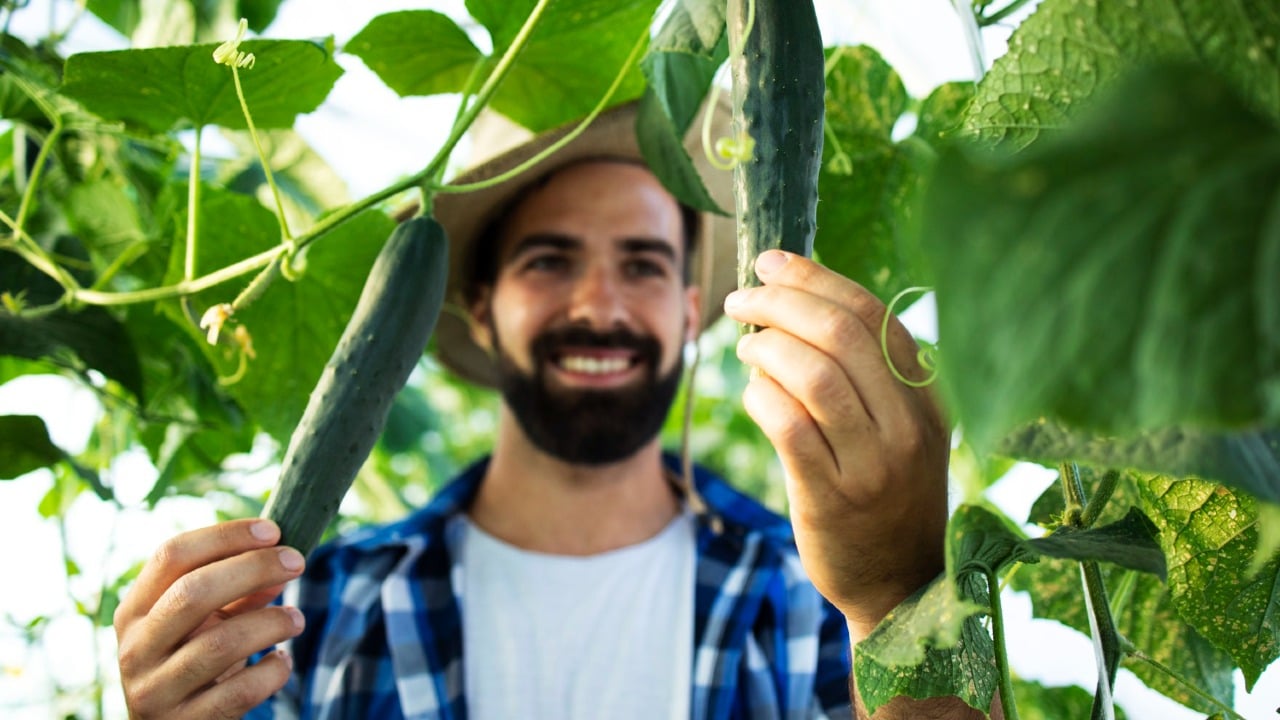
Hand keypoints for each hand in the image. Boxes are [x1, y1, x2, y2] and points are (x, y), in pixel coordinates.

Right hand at [114, 519, 305, 717]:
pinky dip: (272, 672)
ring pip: (219, 644)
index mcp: (133, 612)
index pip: (171, 556)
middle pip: (193, 592)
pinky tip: (281, 662)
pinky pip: (240, 691)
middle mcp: (135, 649)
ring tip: (296, 619)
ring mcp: (156, 691)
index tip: (273, 530)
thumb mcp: (201, 625)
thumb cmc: (191, 666)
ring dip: (270, 623)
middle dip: (254, 568)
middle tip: (297, 562)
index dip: (225, 536)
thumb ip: (235, 592)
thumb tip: (281, 558)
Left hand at [723, 250, 950, 638]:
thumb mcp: (899, 428)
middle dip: (780, 301)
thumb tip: (797, 303)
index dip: (816, 278)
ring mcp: (872, 463)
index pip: (873, 314)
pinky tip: (751, 390)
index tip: (772, 262)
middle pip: (839, 333)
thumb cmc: (885, 493)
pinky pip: (788, 425)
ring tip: (743, 346)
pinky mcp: (831, 497)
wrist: (900, 583)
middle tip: (741, 298)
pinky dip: (760, 395)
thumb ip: (866, 373)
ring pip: (813, 373)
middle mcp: (907, 424)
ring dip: (765, 346)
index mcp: (925, 396)